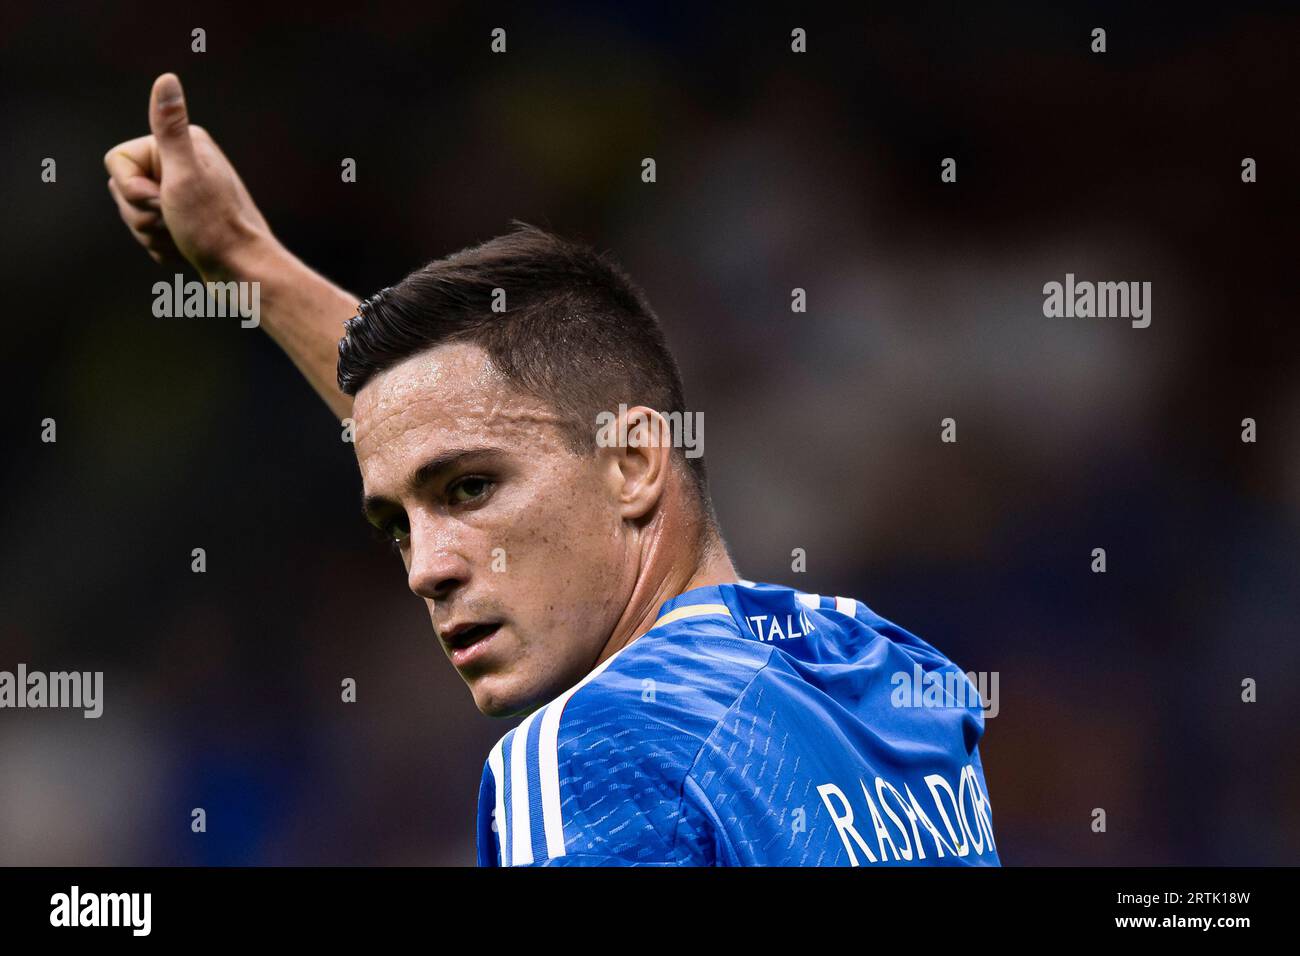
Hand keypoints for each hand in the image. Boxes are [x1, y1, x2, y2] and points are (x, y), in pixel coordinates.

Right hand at [104, 73, 273, 279]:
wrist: (244, 275)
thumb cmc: (215, 228)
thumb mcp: (185, 175)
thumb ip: (170, 128)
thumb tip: (167, 78)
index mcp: (182, 144)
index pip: (116, 162)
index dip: (131, 189)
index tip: (163, 199)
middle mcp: (182, 163)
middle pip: (122, 190)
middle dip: (142, 215)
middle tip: (177, 222)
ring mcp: (181, 192)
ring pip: (133, 215)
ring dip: (153, 235)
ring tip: (184, 238)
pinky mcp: (183, 219)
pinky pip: (148, 235)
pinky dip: (163, 248)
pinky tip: (187, 250)